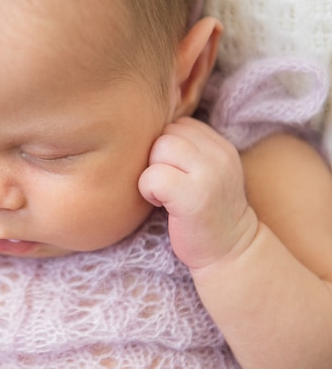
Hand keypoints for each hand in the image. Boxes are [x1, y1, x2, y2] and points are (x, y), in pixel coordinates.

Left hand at [138, 117, 258, 269]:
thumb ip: (188, 150)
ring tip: (163, 193)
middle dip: (156, 158)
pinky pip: (153, 176)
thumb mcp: (206, 173)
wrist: (230, 253)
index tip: (173, 172)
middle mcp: (219, 155)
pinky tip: (160, 204)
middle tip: (165, 185)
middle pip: (166, 134)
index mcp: (221, 147)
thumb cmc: (206, 212)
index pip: (180, 124)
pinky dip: (148, 189)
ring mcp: (209, 175)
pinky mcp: (193, 196)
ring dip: (151, 171)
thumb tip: (146, 129)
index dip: (166, 147)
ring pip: (159, 148)